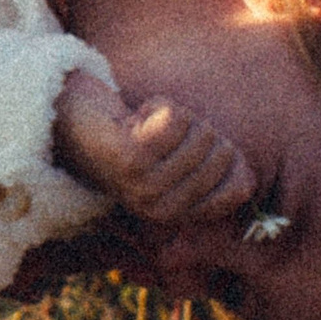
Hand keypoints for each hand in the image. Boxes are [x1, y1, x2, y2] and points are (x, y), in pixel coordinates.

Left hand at [53, 71, 255, 225]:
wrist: (72, 118)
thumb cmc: (135, 132)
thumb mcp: (183, 155)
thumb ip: (219, 169)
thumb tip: (248, 183)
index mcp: (179, 214)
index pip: (241, 186)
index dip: (223, 150)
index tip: (184, 145)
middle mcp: (164, 211)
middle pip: (221, 152)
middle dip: (196, 127)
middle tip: (157, 132)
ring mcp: (146, 188)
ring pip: (200, 133)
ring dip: (174, 114)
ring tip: (143, 123)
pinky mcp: (131, 162)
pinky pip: (175, 121)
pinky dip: (158, 105)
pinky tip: (135, 116)